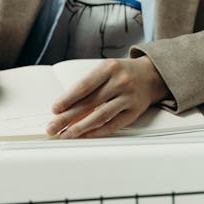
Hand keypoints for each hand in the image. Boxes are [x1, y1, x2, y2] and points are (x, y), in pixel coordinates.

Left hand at [45, 57, 168, 138]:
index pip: (84, 86)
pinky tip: (85, 136)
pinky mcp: (134, 112)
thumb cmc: (122, 73)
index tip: (55, 109)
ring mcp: (129, 97)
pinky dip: (97, 132)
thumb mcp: (105, 69)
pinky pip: (113, 125)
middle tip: (52, 127)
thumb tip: (66, 107)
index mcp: (109, 68)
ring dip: (80, 128)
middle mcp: (120, 82)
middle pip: (89, 103)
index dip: (68, 99)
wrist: (151, 75)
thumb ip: (89, 85)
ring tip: (66, 135)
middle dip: (67, 117)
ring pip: (100, 116)